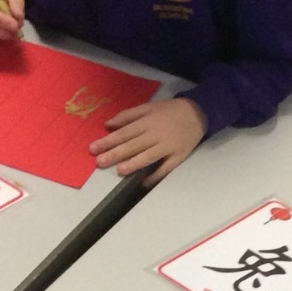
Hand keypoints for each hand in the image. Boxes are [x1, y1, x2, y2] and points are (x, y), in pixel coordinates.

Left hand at [90, 97, 207, 185]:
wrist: (198, 113)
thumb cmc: (169, 111)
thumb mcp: (148, 107)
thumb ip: (128, 116)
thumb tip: (108, 125)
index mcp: (147, 121)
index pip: (124, 133)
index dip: (109, 141)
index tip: (93, 148)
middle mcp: (156, 134)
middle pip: (133, 145)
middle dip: (115, 154)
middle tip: (99, 162)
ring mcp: (168, 147)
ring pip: (148, 156)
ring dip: (133, 164)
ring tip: (119, 171)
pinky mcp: (179, 156)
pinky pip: (166, 168)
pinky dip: (156, 176)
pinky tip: (144, 183)